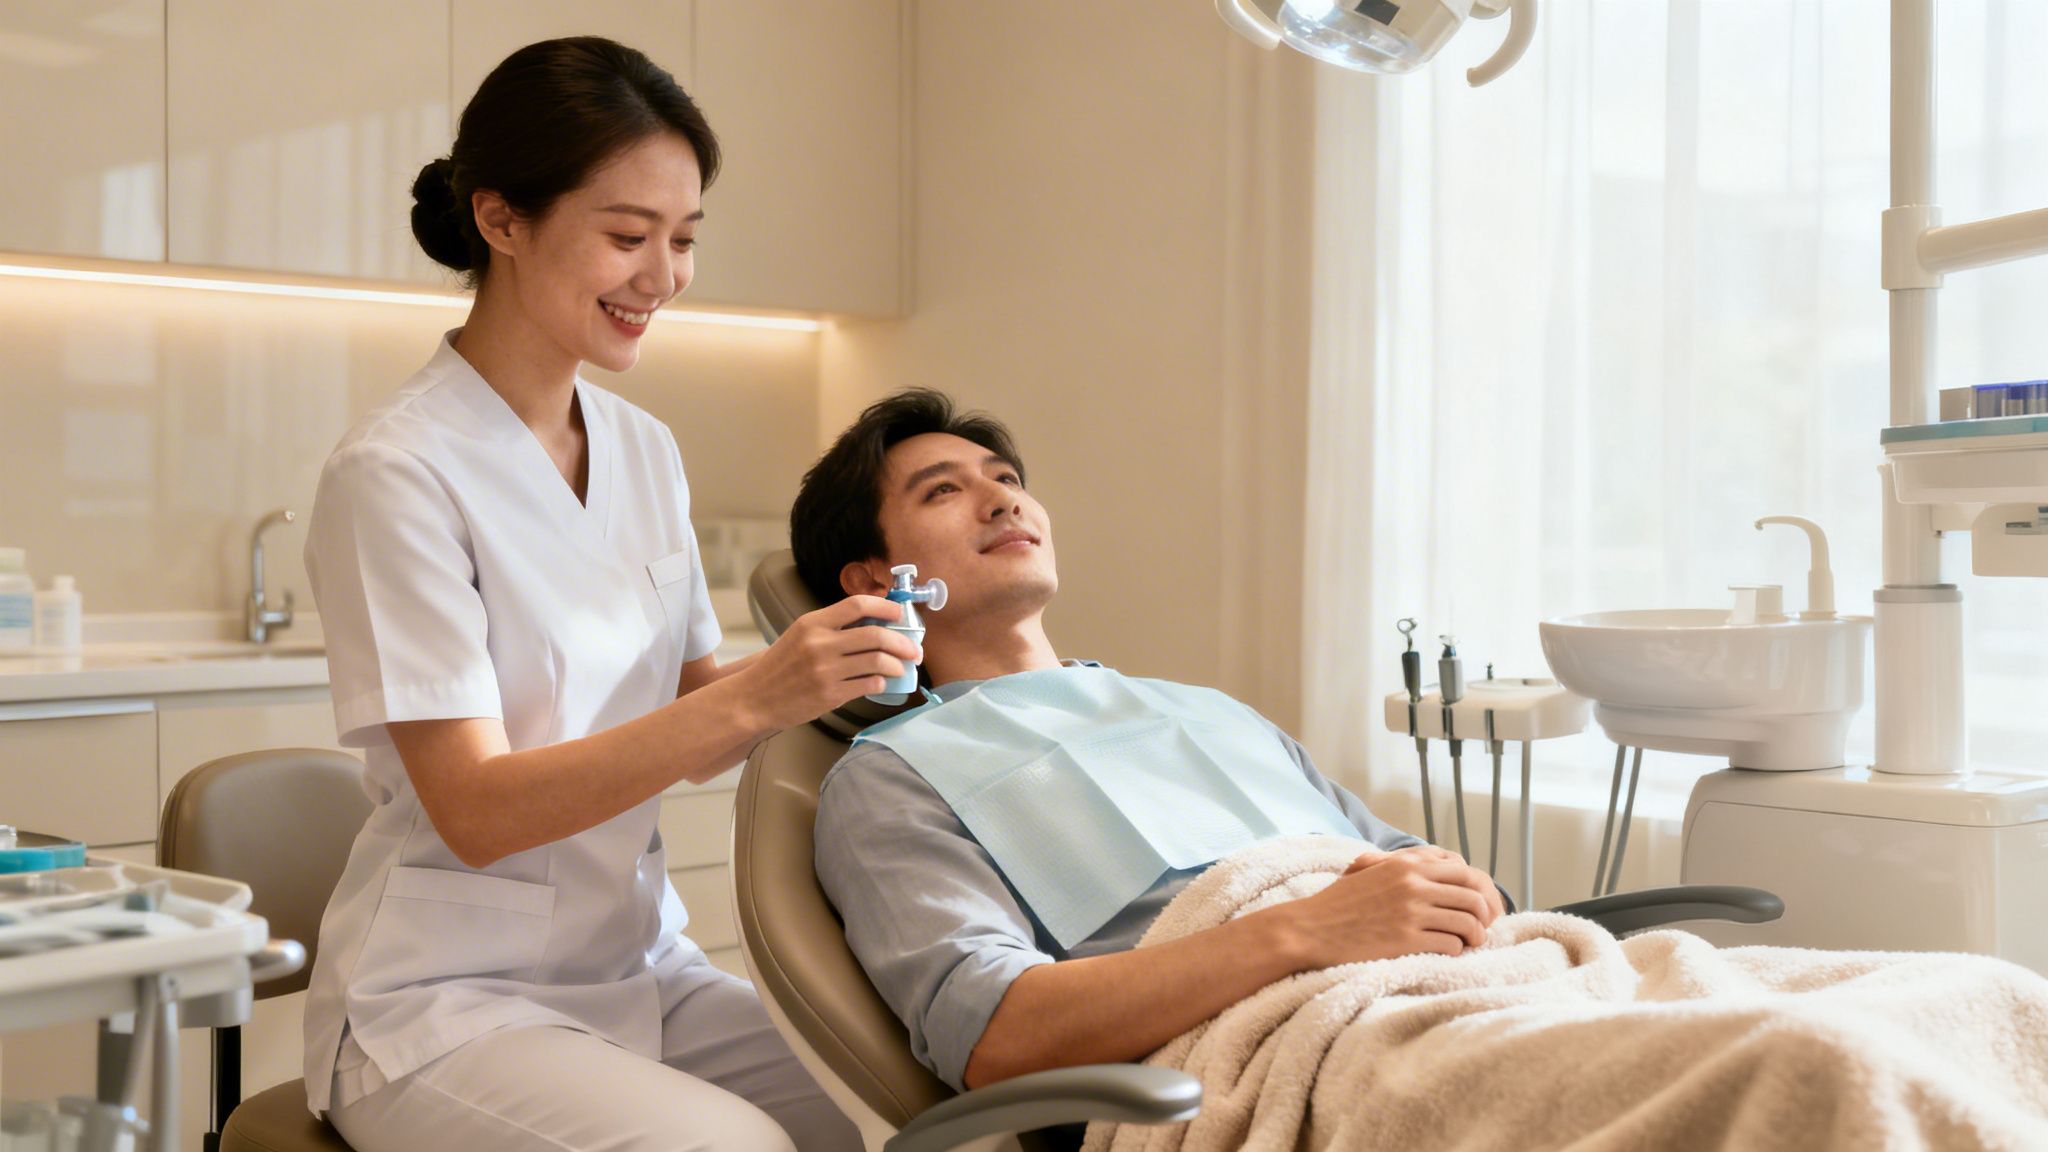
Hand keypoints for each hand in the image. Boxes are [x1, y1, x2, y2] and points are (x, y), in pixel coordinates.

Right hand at [742, 596, 922, 730]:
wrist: (755, 698)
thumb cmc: (780, 666)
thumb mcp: (800, 635)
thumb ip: (831, 627)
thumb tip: (873, 623)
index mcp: (812, 623)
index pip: (857, 604)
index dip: (885, 607)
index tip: (899, 613)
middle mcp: (820, 644)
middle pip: (876, 635)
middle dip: (902, 642)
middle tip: (914, 649)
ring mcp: (826, 670)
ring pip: (877, 662)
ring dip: (897, 664)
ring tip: (901, 668)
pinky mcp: (830, 694)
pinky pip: (868, 684)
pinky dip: (881, 682)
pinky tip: (881, 682)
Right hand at [1273, 849, 1496, 968]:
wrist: (1310, 930)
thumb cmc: (1338, 904)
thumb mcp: (1370, 870)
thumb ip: (1403, 864)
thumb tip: (1439, 862)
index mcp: (1406, 865)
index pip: (1465, 871)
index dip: (1481, 891)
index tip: (1480, 906)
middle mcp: (1413, 884)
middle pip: (1473, 897)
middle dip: (1484, 915)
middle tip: (1480, 929)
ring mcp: (1411, 912)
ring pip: (1468, 923)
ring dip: (1475, 936)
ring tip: (1468, 944)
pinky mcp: (1407, 940)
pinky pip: (1451, 945)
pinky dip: (1455, 951)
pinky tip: (1446, 953)